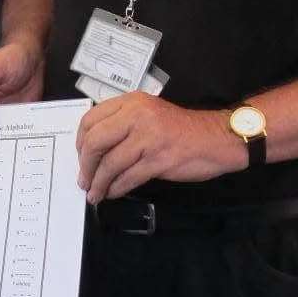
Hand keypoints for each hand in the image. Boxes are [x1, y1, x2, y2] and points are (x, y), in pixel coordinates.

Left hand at [76, 93, 239, 201]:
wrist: (217, 138)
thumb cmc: (182, 129)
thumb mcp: (148, 114)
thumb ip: (122, 124)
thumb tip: (92, 150)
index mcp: (131, 103)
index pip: (90, 120)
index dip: (80, 143)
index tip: (81, 158)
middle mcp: (138, 116)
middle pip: (95, 142)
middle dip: (85, 166)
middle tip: (84, 180)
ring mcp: (149, 137)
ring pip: (110, 164)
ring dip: (99, 183)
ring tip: (95, 193)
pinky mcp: (159, 159)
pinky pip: (128, 177)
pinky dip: (116, 188)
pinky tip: (112, 193)